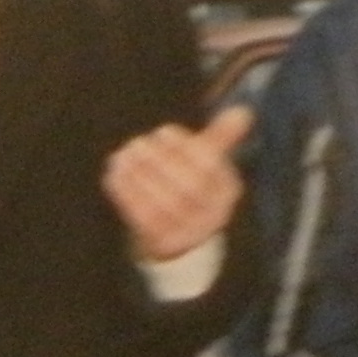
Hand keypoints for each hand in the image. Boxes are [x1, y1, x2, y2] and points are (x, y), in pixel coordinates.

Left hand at [104, 106, 251, 263]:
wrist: (179, 239)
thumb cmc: (193, 188)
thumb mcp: (208, 164)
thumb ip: (221, 137)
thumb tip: (242, 112)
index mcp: (228, 191)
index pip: (209, 166)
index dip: (183, 147)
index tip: (163, 132)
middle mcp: (213, 216)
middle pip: (188, 187)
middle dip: (159, 161)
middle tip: (138, 143)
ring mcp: (188, 234)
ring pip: (163, 204)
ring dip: (139, 175)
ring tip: (123, 155)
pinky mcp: (162, 245)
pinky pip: (142, 219)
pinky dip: (126, 194)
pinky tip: (115, 174)